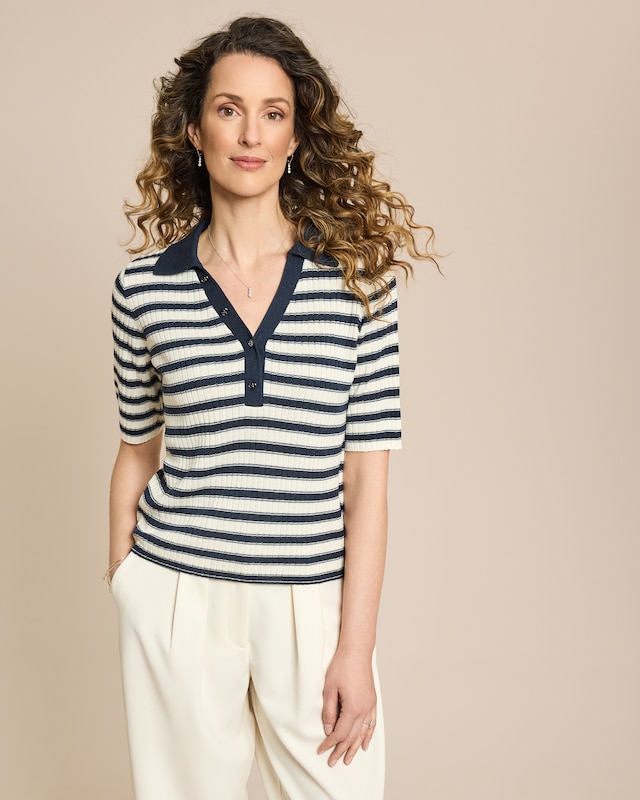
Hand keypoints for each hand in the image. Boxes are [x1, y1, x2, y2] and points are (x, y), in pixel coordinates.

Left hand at [317, 650, 377, 766]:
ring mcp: (370, 706)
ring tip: (348, 760)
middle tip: (332, 762)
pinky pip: (371, 724)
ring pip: (363, 733)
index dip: (330, 744)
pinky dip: (368, 736)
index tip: (321, 750)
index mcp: (353, 708)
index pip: (340, 733)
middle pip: (352, 737)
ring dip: (354, 748)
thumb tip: (329, 730)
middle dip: (341, 750)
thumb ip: (329, 711)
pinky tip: (364, 744)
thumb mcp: (329, 689)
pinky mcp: (372, 701)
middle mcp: (364, 710)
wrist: (357, 651)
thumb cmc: (341, 667)